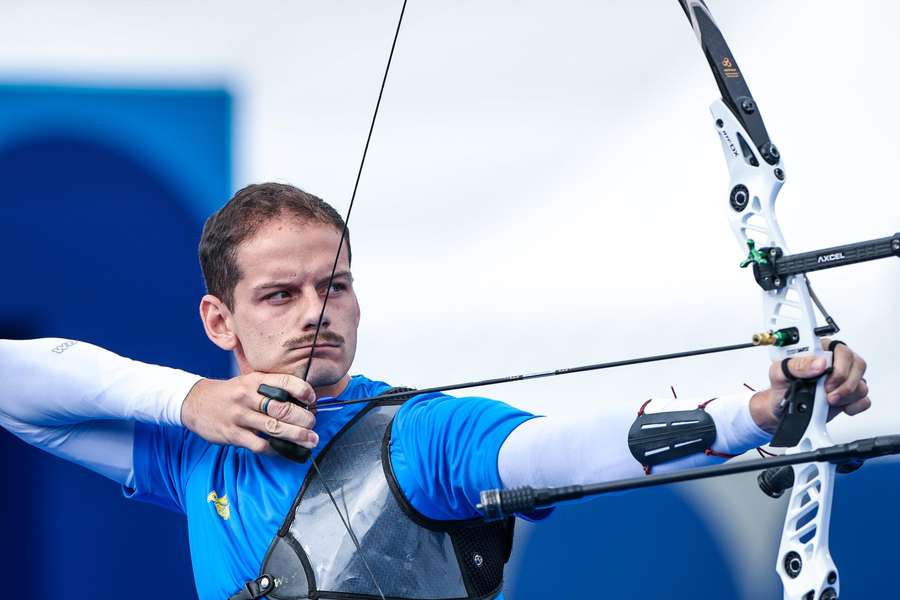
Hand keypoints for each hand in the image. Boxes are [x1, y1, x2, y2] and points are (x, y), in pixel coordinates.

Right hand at [181, 372, 318, 452]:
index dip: (303, 391)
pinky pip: (259, 444)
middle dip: (304, 418)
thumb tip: (302, 401)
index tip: (312, 400)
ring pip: (274, 427)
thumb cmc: (230, 393)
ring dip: (296, 436)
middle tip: (313, 424)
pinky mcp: (232, 434)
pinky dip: (275, 449)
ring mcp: (239, 416)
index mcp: (255, 380)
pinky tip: (285, 450)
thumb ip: (271, 389)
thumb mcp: (248, 382)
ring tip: (310, 441)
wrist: (195, 402)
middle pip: (283, 408)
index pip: (285, 382)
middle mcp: (248, 396)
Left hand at [750, 340, 870, 432]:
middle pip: (858, 365)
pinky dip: (854, 406)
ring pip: (862, 383)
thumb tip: (819, 363)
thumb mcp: (779, 372)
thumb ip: (798, 365)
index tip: (825, 378)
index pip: (841, 349)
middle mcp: (836, 362)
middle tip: (827, 392)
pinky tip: (839, 407)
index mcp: (820, 350)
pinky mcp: (849, 396)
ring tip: (827, 400)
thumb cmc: (781, 385)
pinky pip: (864, 400)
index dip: (839, 364)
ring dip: (846, 395)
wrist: (781, 408)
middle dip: (844, 382)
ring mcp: (844, 379)